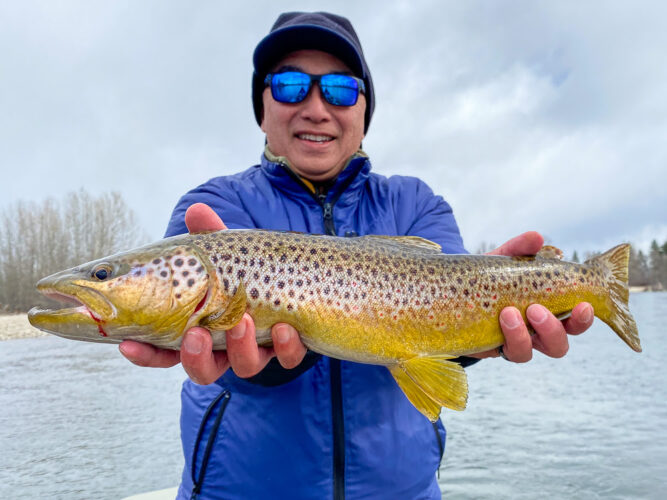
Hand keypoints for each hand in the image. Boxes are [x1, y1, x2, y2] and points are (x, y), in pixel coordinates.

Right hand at [119, 203, 307, 383]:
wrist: (297, 276)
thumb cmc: (246, 269)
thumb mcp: (227, 252)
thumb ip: (210, 236)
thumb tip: (197, 211)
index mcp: (200, 327)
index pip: (165, 351)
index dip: (146, 353)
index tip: (128, 344)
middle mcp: (226, 346)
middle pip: (202, 369)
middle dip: (196, 356)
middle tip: (195, 335)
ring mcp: (258, 349)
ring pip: (244, 366)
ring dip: (240, 347)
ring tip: (241, 321)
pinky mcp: (289, 348)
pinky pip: (288, 358)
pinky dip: (286, 347)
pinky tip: (285, 329)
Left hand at [472, 231, 594, 361]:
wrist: (456, 290)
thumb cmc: (491, 276)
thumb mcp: (504, 259)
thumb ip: (520, 249)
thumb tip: (537, 238)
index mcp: (548, 310)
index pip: (574, 320)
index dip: (583, 318)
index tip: (583, 305)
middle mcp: (534, 332)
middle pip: (557, 345)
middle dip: (552, 330)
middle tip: (535, 309)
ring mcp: (512, 342)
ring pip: (527, 353)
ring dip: (521, 335)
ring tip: (508, 312)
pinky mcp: (491, 347)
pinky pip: (502, 351)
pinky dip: (504, 336)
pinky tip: (497, 319)